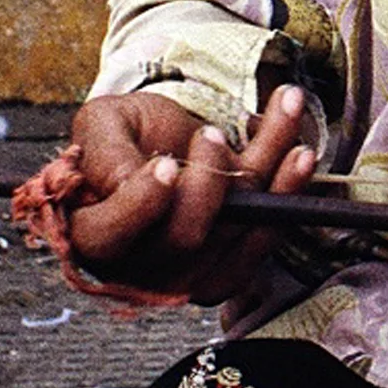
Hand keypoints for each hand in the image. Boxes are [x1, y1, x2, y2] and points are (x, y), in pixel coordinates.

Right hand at [59, 84, 319, 306]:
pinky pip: (264, 240)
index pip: (105, 236)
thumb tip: (132, 180)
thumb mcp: (101, 123)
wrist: (161, 141)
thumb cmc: (123, 135)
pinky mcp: (227, 267)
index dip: (139, 204)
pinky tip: (299, 153)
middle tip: (211, 134)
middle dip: (209, 181)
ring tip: (285, 112)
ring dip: (270, 172)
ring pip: (235, 232)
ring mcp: (185, 274)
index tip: (165, 162)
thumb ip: (105, 150)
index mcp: (88, 233)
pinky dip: (288, 192)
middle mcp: (135, 265)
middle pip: (183, 240)